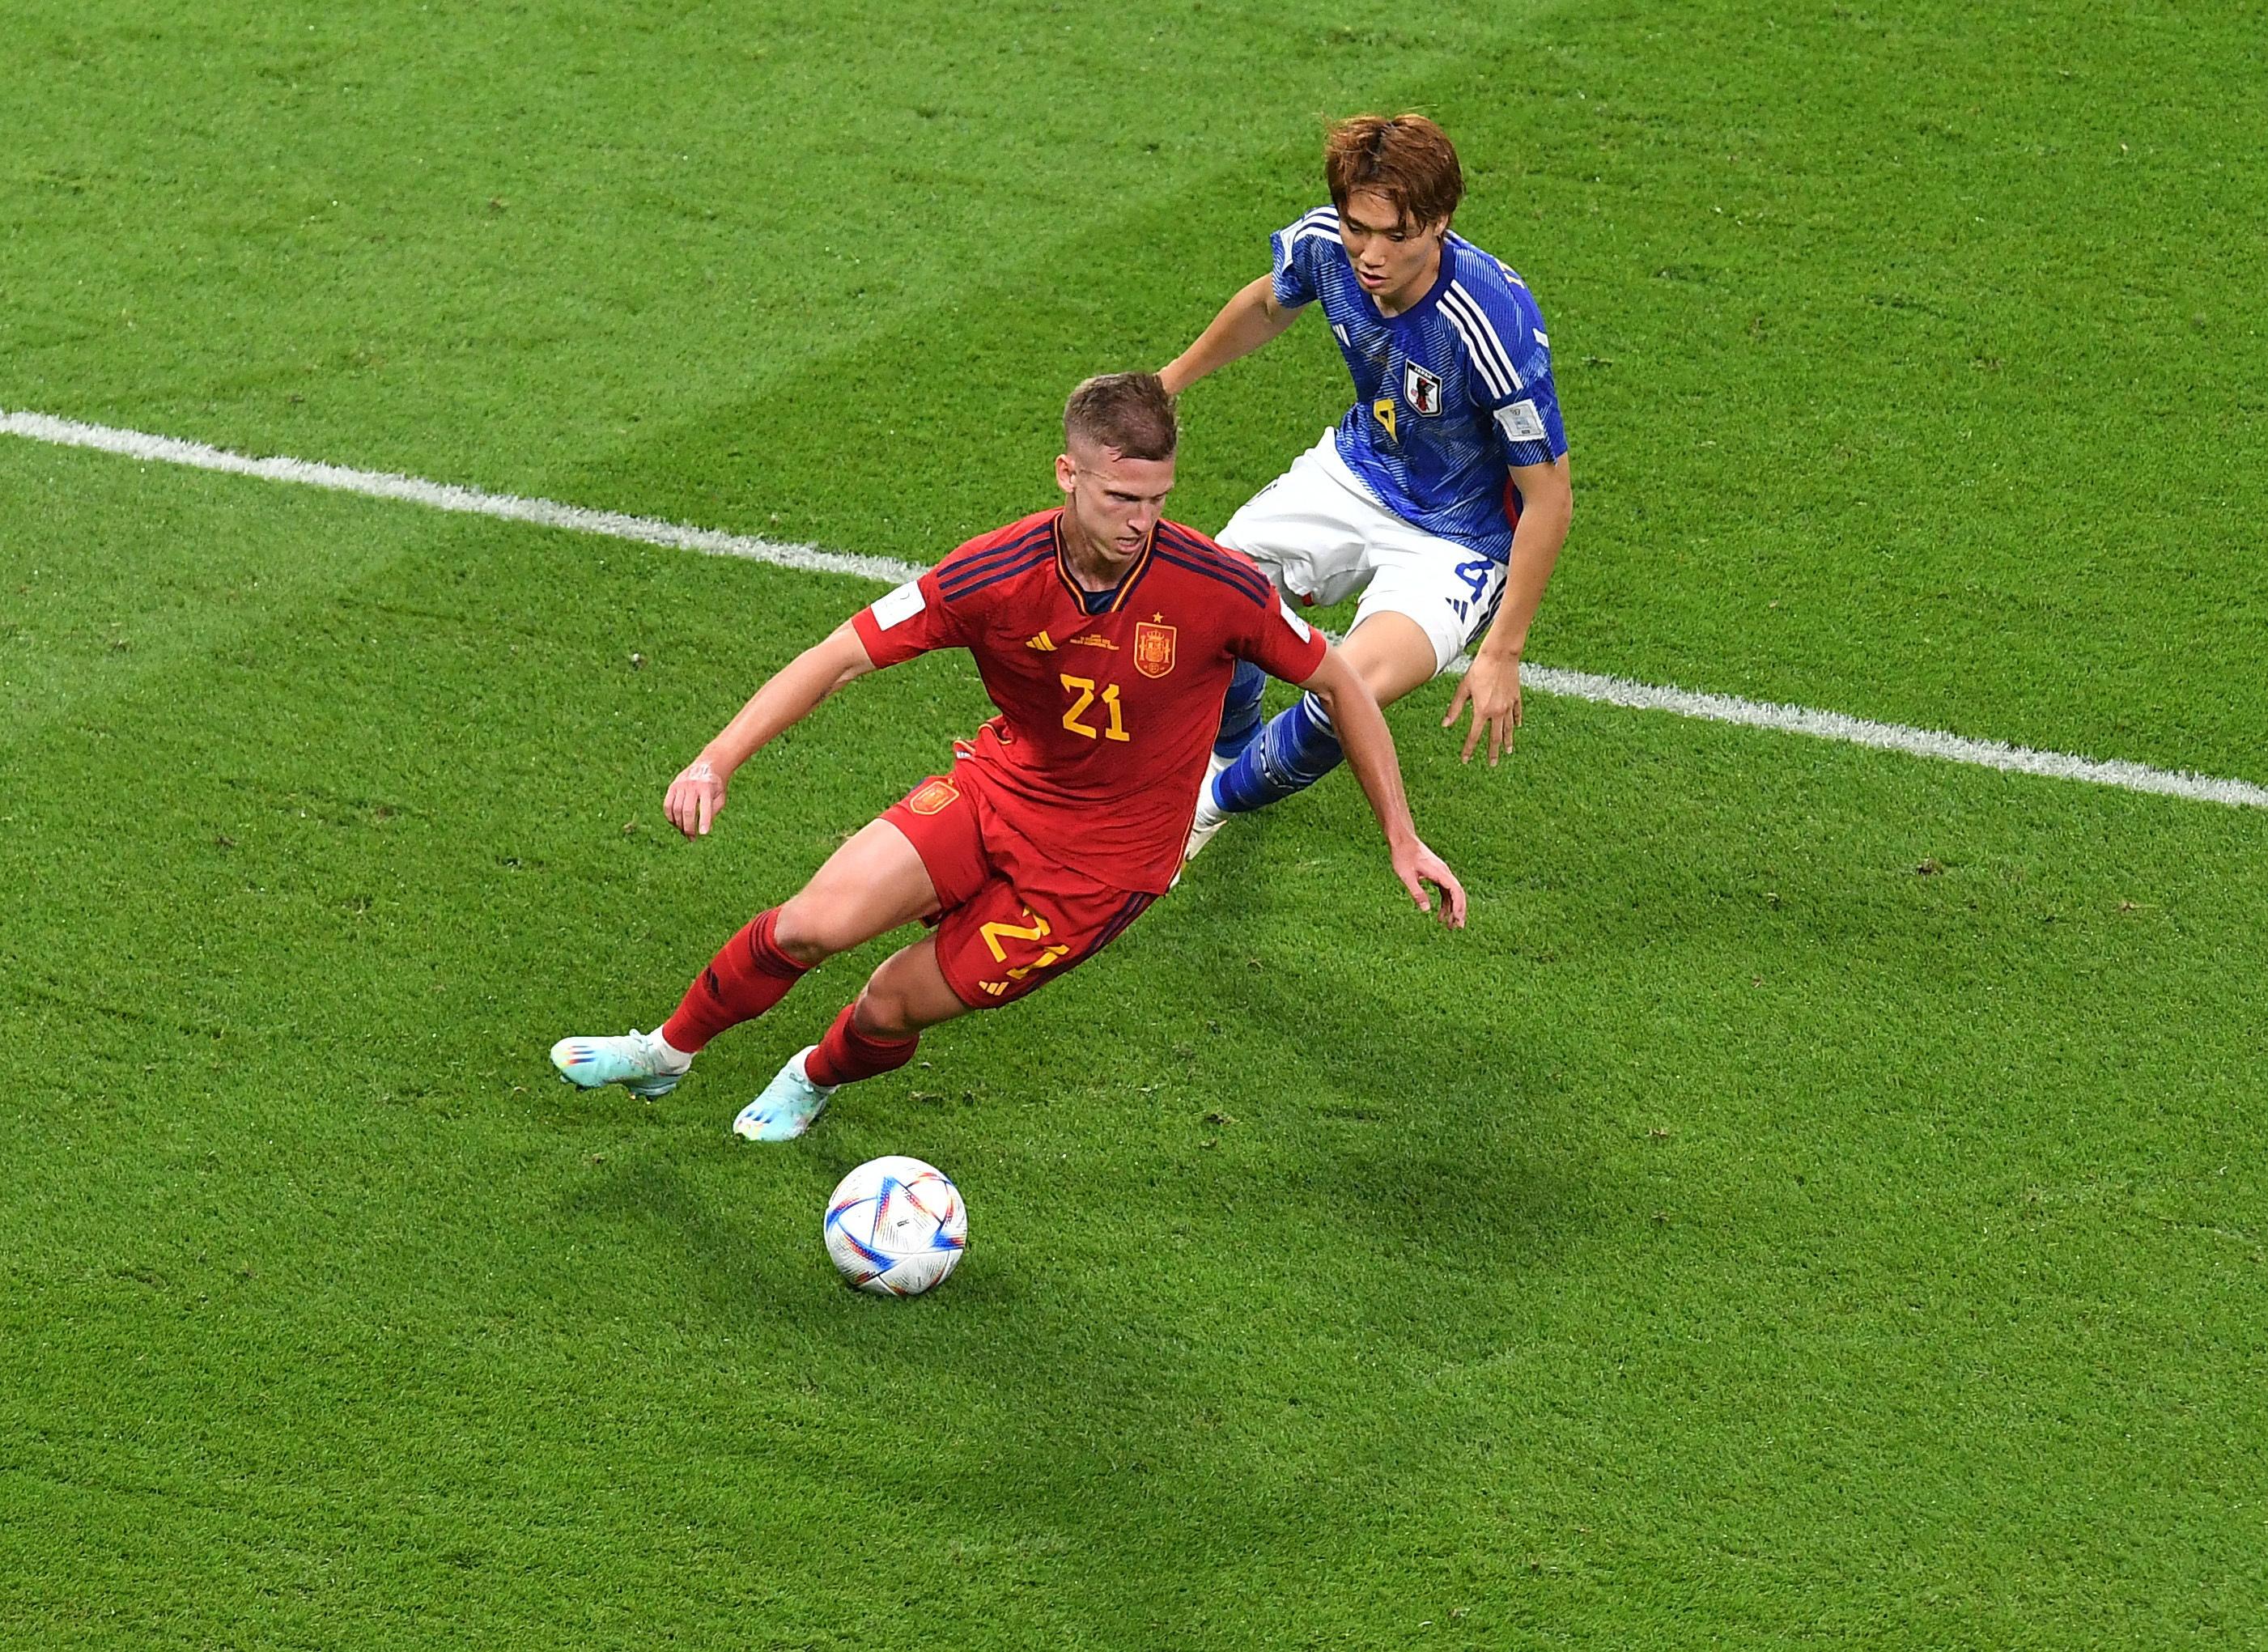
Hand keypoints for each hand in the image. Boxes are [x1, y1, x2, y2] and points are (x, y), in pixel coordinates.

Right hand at [664, 757, 728, 837]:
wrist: (708, 766)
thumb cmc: (716, 787)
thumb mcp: (720, 798)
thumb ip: (712, 812)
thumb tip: (701, 828)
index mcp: (707, 788)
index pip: (705, 807)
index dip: (704, 821)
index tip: (703, 834)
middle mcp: (692, 785)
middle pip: (688, 811)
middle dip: (689, 827)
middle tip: (692, 838)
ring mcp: (680, 785)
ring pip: (676, 809)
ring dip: (679, 824)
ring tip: (685, 832)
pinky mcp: (673, 787)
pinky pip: (667, 805)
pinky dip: (670, 817)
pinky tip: (676, 823)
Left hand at [1391, 835, 1468, 929]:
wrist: (1402, 840)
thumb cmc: (1402, 856)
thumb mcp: (1406, 876)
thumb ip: (1417, 893)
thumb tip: (1426, 909)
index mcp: (1440, 872)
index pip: (1456, 891)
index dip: (1459, 906)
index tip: (1458, 919)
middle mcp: (1444, 872)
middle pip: (1458, 894)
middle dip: (1459, 911)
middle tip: (1457, 928)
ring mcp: (1441, 874)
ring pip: (1452, 894)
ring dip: (1452, 910)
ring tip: (1449, 926)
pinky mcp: (1436, 875)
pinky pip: (1445, 891)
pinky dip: (1445, 903)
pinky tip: (1439, 915)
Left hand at [1442, 650, 1521, 765]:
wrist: (1500, 655)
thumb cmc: (1479, 669)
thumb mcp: (1463, 688)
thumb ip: (1455, 708)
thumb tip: (1446, 725)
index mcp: (1482, 711)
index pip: (1474, 736)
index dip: (1469, 749)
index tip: (1465, 760)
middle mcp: (1497, 712)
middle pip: (1495, 737)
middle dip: (1493, 752)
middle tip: (1493, 764)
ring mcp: (1509, 706)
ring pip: (1508, 729)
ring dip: (1508, 741)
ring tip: (1508, 752)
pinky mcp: (1516, 697)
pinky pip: (1517, 714)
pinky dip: (1516, 721)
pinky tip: (1516, 727)